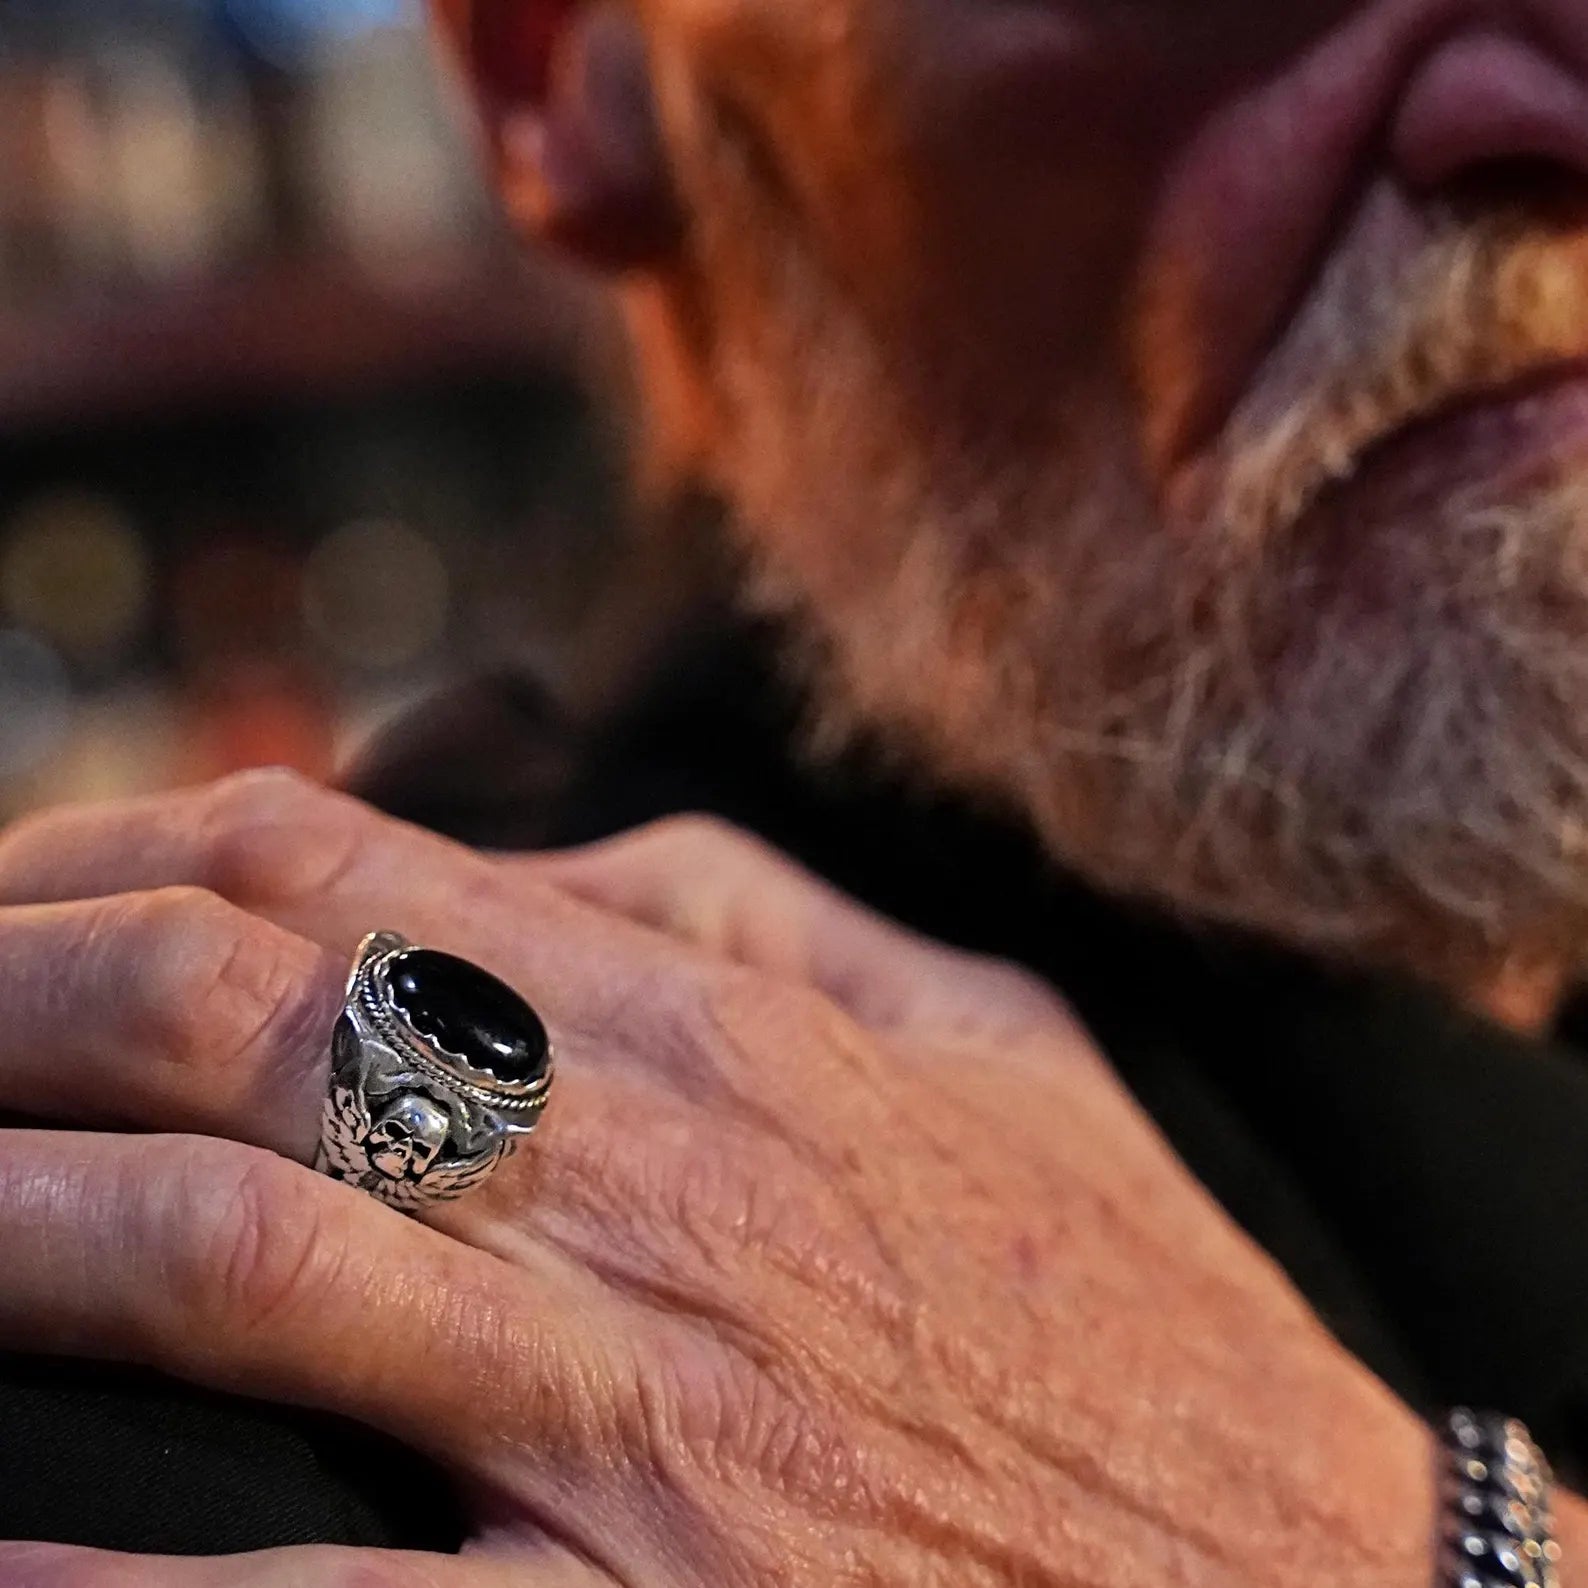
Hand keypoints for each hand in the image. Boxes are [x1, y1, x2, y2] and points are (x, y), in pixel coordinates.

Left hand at [0, 772, 1440, 1585]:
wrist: (1315, 1583)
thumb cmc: (1126, 1302)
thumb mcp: (990, 1040)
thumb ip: (777, 921)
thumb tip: (579, 862)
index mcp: (715, 1030)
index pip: (336, 867)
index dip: (120, 848)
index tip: (4, 885)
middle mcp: (648, 1182)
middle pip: (235, 1016)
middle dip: (3, 990)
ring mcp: (635, 1410)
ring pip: (229, 1251)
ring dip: (8, 1216)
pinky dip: (99, 1580)